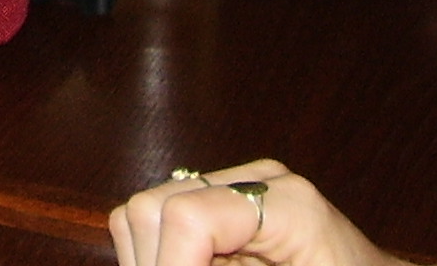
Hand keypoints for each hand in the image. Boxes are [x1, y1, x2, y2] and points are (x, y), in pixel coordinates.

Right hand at [111, 160, 393, 265]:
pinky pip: (161, 220)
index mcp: (291, 204)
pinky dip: (163, 255)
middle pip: (154, 207)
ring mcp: (240, 184)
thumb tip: (179, 265)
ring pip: (145, 212)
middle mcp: (259, 179)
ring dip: (154, 259)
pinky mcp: (228, 201)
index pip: (190, 216)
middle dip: (156, 262)